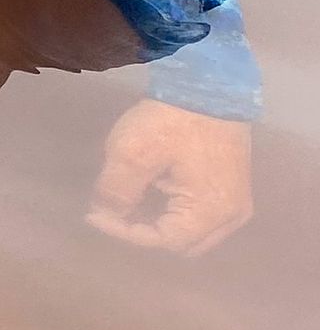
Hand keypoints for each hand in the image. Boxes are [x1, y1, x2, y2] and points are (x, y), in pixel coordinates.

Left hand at [86, 98, 252, 256]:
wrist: (209, 85)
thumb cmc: (171, 120)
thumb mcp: (132, 154)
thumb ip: (115, 191)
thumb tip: (105, 214)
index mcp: (211, 211)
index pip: (162, 241)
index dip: (124, 232)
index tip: (94, 214)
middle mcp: (231, 216)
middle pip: (180, 244)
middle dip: (143, 231)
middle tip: (113, 210)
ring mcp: (236, 202)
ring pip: (192, 233)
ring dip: (159, 223)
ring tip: (129, 201)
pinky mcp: (233, 188)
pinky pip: (201, 216)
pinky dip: (173, 212)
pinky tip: (150, 192)